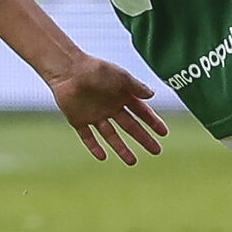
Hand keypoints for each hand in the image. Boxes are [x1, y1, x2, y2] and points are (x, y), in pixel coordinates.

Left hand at [46, 54, 168, 164]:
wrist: (68, 70)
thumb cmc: (96, 69)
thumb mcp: (121, 76)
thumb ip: (136, 87)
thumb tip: (152, 95)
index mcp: (121, 95)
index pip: (141, 112)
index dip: (153, 122)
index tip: (164, 133)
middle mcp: (110, 107)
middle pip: (130, 127)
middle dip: (143, 138)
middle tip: (156, 151)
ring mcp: (95, 115)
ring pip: (111, 136)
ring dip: (122, 148)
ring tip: (133, 162)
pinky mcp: (78, 121)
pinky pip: (88, 137)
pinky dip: (94, 147)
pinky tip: (103, 157)